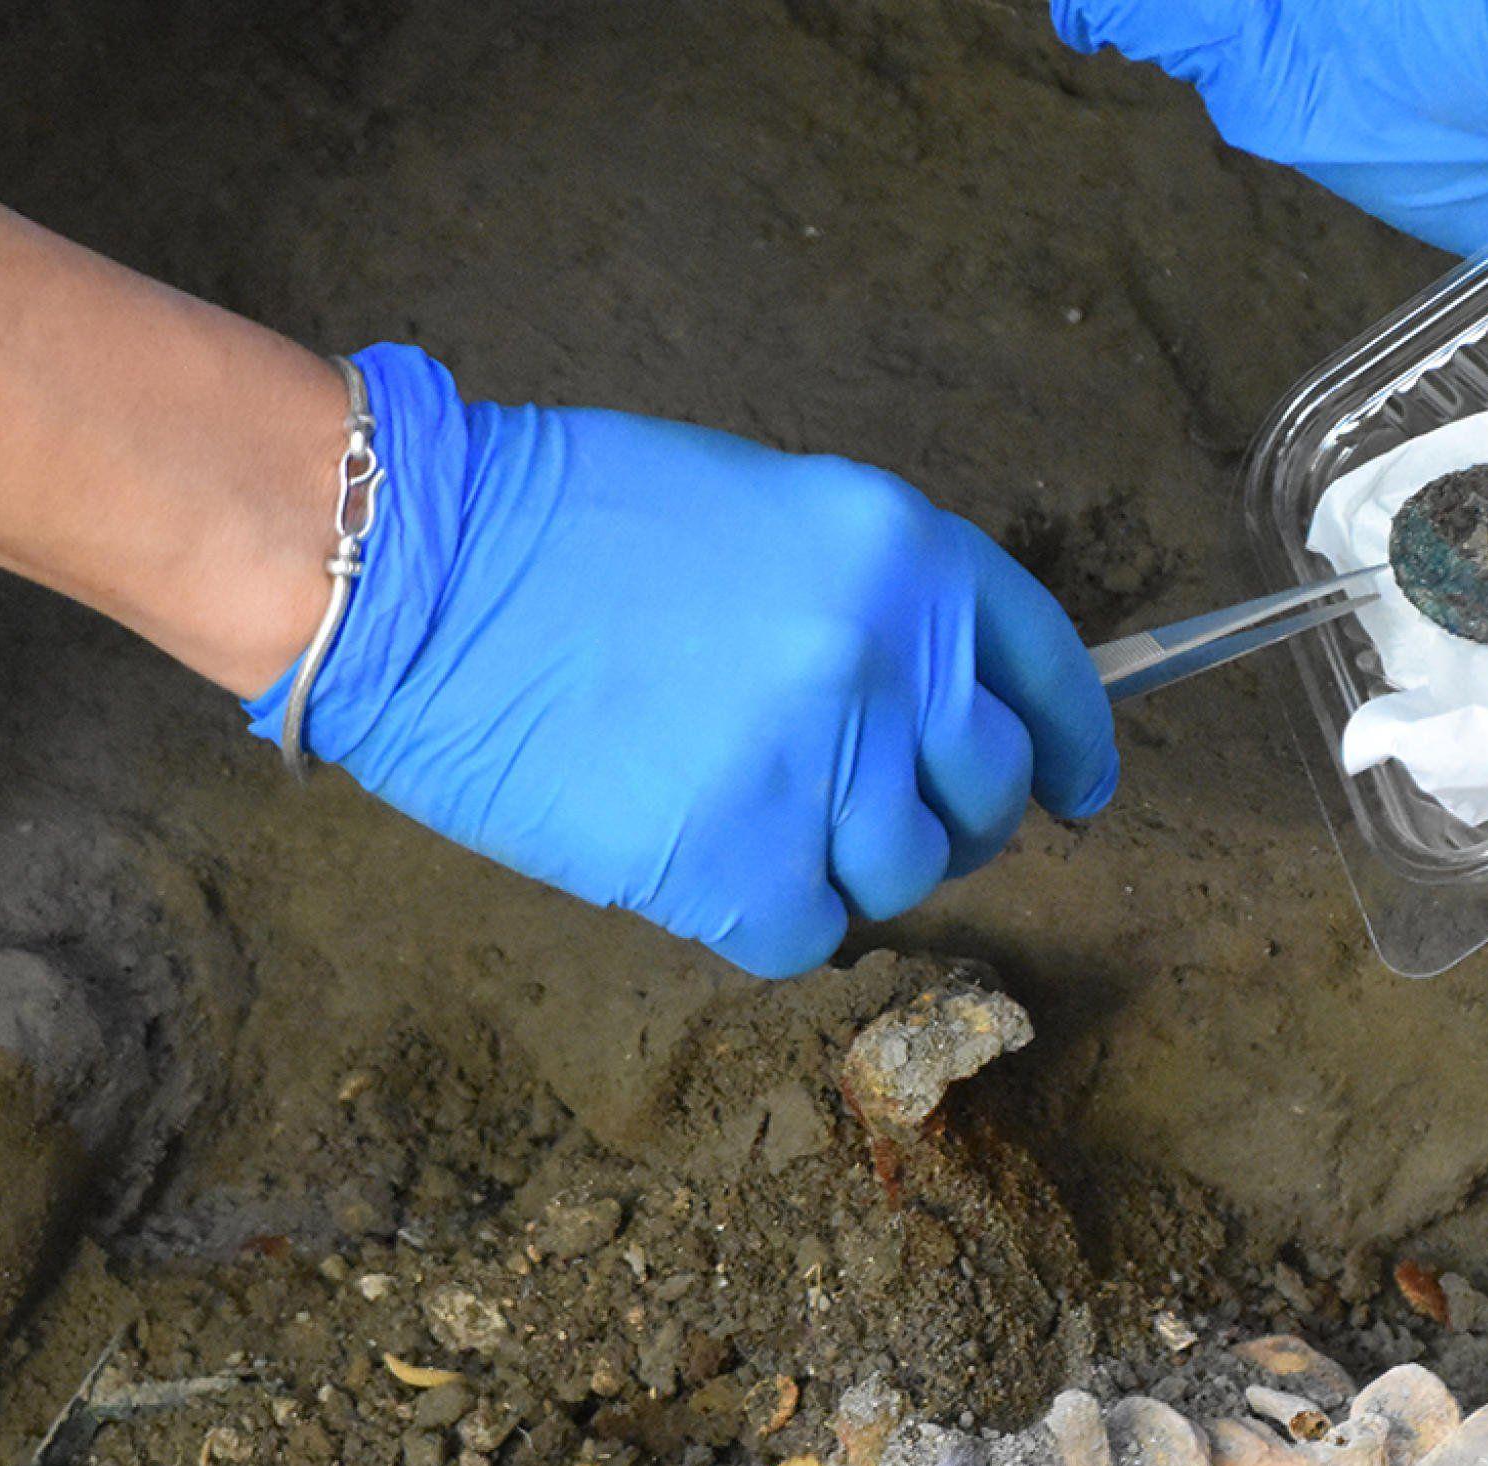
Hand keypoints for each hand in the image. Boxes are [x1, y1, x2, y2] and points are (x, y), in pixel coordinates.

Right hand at [253, 346, 1118, 977]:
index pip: (1044, 672)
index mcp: (901, 554)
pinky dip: (759, 916)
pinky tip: (691, 853)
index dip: (1070, 742)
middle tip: (864, 810)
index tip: (1073, 787)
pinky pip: (803, 933)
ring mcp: (812, 766)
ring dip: (840, 866)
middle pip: (984, 795)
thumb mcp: (761, 510)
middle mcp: (882, 659)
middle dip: (945, 818)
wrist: (414, 571)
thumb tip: (935, 696)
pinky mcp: (732, 863)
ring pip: (899, 877)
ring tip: (747, 814)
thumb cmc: (562, 526)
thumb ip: (868, 599)